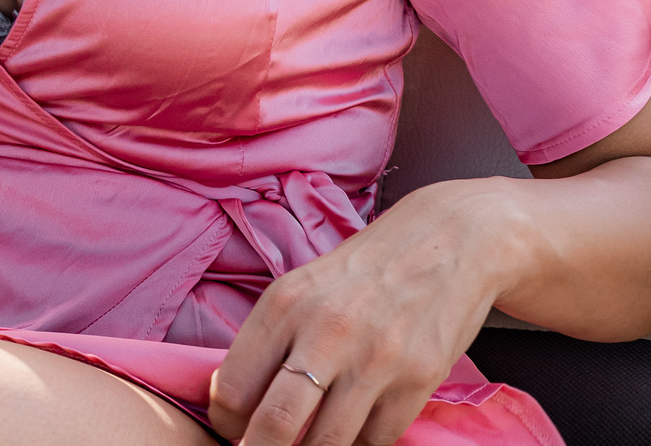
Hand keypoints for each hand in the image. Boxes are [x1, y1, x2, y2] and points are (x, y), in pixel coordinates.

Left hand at [207, 180, 508, 445]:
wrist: (445, 245)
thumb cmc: (359, 275)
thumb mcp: (300, 290)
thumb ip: (268, 341)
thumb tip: (234, 401)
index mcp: (283, 306)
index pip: (234, 386)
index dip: (226, 421)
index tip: (231, 430)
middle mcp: (326, 332)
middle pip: (276, 422)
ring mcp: (375, 359)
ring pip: (328, 442)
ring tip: (306, 445)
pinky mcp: (419, 380)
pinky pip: (376, 439)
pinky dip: (358, 444)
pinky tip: (351, 433)